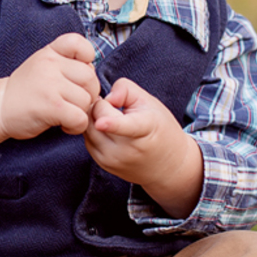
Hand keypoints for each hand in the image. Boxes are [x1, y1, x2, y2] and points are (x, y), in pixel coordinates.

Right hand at [0, 33, 100, 138]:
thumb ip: (66, 63)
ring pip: (86, 100)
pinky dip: (77, 126)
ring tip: (66, 114)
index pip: (79, 43)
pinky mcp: (51, 107)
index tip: (76, 74)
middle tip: (73, 102)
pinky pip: (80, 118)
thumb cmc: (25, 90)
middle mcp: (50, 64)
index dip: (87, 58)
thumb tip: (93, 73)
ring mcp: (50, 85)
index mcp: (50, 52)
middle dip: (88, 93)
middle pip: (90, 78)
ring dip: (81, 112)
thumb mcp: (42, 65)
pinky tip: (65, 125)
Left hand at [85, 77, 203, 215]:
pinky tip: (109, 130)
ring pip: (88, 128)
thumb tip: (106, 98)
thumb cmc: (160, 129)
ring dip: (95, 118)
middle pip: (97, 117)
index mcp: (144, 129)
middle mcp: (126, 149)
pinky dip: (94, 130)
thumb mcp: (150, 103)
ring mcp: (113, 160)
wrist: (169, 166)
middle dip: (102, 106)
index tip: (102, 123)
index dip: (112, 123)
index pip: (126, 126)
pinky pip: (87, 139)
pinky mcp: (103, 165)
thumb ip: (126, 90)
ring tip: (113, 118)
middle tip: (117, 108)